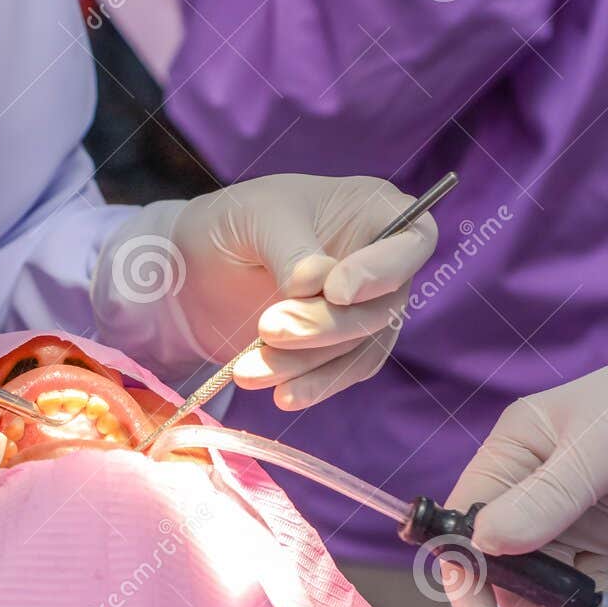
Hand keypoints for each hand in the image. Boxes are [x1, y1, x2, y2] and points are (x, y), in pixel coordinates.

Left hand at [94, 176, 437, 407]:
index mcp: (372, 211)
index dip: (383, 270)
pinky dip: (314, 385)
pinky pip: (342, 372)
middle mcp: (378, 262)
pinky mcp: (337, 348)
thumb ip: (292, 248)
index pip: (413, 241)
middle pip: (383, 305)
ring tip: (247, 369)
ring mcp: (362, 309)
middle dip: (325, 324)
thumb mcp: (257, 217)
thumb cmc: (234, 222)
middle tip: (269, 328)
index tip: (335, 291)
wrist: (194, 269)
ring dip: (307, 362)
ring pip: (359, 346)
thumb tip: (317, 284)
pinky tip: (282, 395)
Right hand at [443, 263, 607, 606]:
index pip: (467, 525)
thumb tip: (483, 545)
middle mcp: (528, 485)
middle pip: (508, 566)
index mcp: (511, 453)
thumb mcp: (604, 450)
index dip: (468, 580)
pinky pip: (590, 582)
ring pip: (549, 583)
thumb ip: (545, 499)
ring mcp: (566, 511)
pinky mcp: (603, 531)